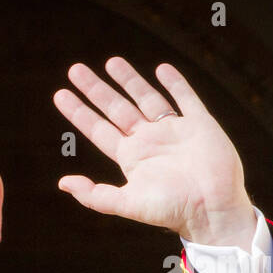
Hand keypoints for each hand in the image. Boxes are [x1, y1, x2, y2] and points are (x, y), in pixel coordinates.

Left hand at [53, 57, 255, 247]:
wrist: (212, 210)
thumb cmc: (170, 211)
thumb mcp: (127, 204)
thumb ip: (94, 195)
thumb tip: (63, 182)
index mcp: (130, 157)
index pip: (98, 129)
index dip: (79, 112)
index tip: (60, 94)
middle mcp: (148, 141)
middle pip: (116, 108)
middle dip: (96, 89)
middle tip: (75, 69)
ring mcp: (174, 131)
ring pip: (147, 98)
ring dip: (129, 80)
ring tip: (111, 62)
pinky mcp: (200, 124)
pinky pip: (186, 98)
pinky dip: (175, 83)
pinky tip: (161, 69)